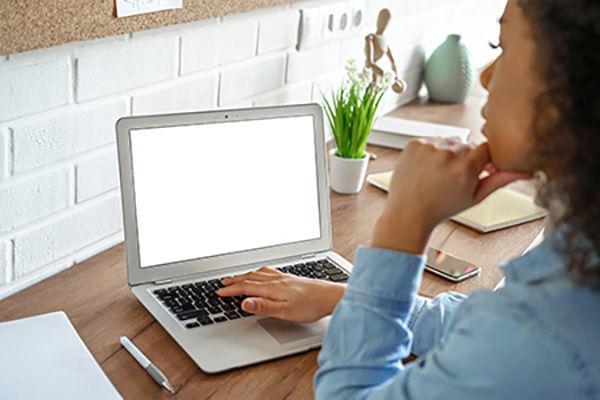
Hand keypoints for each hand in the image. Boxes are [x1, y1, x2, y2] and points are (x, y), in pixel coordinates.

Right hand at [216, 267, 344, 322]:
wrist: (331, 296)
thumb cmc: (311, 305)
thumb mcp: (285, 311)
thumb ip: (263, 307)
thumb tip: (244, 303)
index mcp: (272, 288)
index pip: (246, 288)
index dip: (231, 290)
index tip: (219, 292)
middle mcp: (276, 280)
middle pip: (250, 278)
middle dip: (234, 280)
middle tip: (222, 283)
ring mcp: (284, 277)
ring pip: (258, 273)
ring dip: (244, 275)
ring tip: (236, 277)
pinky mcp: (290, 278)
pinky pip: (268, 271)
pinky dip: (258, 271)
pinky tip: (261, 273)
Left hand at [372, 139, 531, 253]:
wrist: (408, 212)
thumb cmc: (442, 208)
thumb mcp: (475, 197)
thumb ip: (500, 180)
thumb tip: (526, 171)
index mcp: (465, 168)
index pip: (487, 148)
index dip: (482, 160)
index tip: (474, 170)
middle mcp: (447, 155)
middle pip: (467, 144)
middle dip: (464, 158)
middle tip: (452, 177)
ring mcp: (429, 148)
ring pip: (449, 141)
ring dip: (447, 152)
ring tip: (438, 174)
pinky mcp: (414, 144)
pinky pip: (431, 140)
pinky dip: (430, 151)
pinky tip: (426, 168)